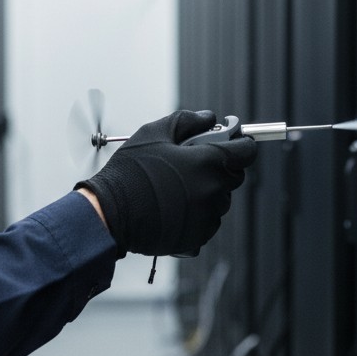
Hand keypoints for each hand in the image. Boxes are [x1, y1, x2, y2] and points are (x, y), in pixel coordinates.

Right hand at [76, 110, 257, 256]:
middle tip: (192, 164)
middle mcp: (213, 191)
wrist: (110, 212)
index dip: (240, 144)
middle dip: (220, 168)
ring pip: (220, 200)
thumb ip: (188, 121)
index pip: (246, 152)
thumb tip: (209, 118)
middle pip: (234, 176)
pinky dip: (197, 214)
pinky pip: (208, 221)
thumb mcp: (154, 132)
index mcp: (208, 162)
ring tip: (176, 188)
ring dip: (207, 192)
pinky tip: (173, 207)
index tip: (232, 141)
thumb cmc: (130, 172)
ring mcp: (207, 217)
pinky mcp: (198, 237)